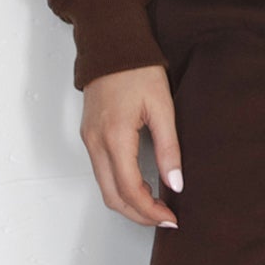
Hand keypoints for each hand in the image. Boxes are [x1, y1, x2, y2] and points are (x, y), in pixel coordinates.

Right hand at [79, 65, 183, 226]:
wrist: (111, 45)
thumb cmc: (137, 70)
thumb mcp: (162, 107)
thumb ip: (169, 148)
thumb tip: (175, 184)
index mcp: (115, 137)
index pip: (130, 190)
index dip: (150, 211)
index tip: (171, 218)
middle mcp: (96, 143)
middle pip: (113, 197)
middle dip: (138, 215)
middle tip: (164, 220)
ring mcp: (89, 140)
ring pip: (104, 188)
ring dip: (128, 203)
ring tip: (156, 207)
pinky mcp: (89, 136)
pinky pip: (101, 173)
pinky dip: (120, 187)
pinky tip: (141, 187)